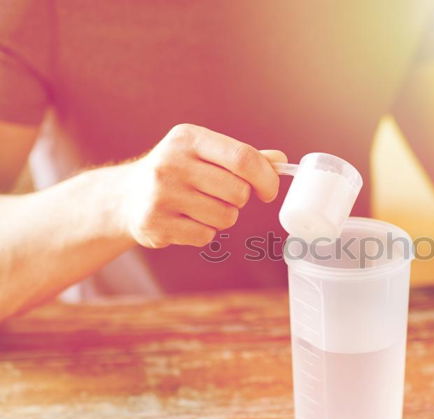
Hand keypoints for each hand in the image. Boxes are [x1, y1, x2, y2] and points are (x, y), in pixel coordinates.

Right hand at [117, 123, 284, 248]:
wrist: (125, 197)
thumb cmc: (178, 173)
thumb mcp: (204, 154)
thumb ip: (242, 158)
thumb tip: (280, 161)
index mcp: (189, 138)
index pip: (243, 158)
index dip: (266, 178)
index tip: (268, 191)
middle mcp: (172, 163)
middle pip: (239, 192)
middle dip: (239, 200)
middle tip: (221, 196)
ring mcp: (161, 194)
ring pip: (226, 217)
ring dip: (221, 217)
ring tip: (199, 207)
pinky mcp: (155, 223)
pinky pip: (206, 236)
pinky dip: (203, 233)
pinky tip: (185, 221)